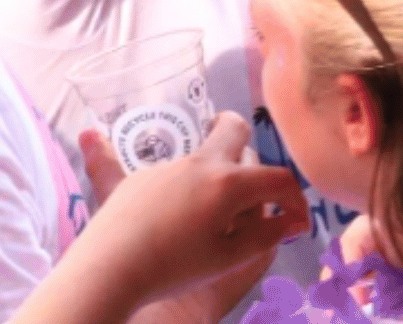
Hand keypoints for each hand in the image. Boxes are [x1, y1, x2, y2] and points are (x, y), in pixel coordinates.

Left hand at [72, 113, 305, 317]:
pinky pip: (172, 173)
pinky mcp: (138, 178)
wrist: (106, 272)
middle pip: (234, 129)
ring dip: (216, 174)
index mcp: (230, 183)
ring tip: (208, 214)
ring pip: (203, 155)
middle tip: (248, 172)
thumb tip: (294, 221)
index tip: (296, 221)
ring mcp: (167, 167)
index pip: (278, 178)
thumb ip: (267, 236)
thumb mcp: (228, 259)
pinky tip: (171, 219)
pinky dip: (182, 188)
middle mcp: (201, 163)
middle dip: (249, 141)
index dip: (295, 199)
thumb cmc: (172, 269)